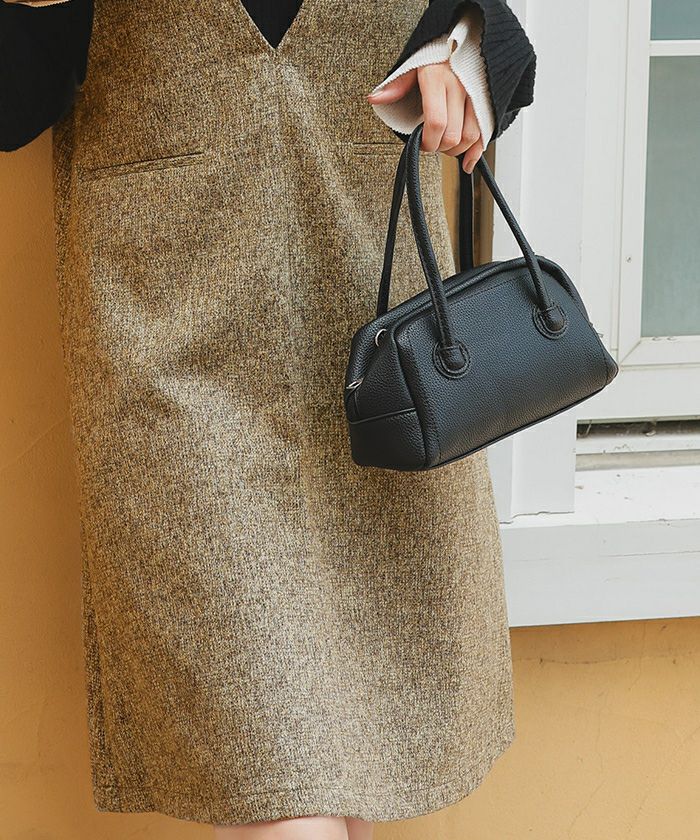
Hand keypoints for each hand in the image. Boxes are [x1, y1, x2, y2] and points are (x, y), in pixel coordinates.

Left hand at [367, 63, 482, 173]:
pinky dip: (476, 153)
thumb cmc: (434, 58)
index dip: (428, 141)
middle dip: (439, 148)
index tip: (421, 144)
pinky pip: (484, 134)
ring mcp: (476, 94)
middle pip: (453, 135)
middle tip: (430, 145)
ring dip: (455, 151)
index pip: (436, 122)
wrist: (462, 43)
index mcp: (437, 78)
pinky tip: (465, 163)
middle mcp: (460, 86)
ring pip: (470, 137)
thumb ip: (395, 85)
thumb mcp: (411, 66)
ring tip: (443, 146)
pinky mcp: (487, 103)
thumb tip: (374, 98)